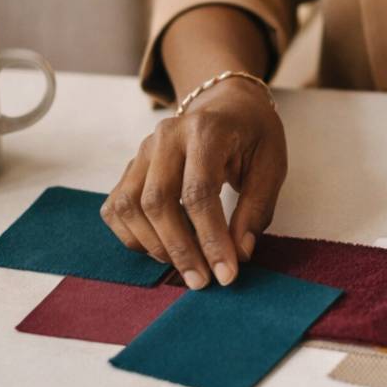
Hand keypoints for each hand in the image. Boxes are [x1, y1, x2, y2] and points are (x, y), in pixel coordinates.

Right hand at [100, 80, 286, 288]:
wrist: (227, 105)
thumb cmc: (253, 135)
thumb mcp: (271, 165)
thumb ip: (256, 209)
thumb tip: (240, 253)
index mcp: (206, 130)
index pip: (199, 192)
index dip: (211, 238)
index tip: (226, 273)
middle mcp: (166, 136)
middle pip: (157, 201)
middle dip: (180, 249)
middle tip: (202, 281)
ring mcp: (143, 150)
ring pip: (129, 206)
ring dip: (154, 246)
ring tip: (186, 266)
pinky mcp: (131, 166)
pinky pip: (116, 207)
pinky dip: (132, 236)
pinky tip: (161, 249)